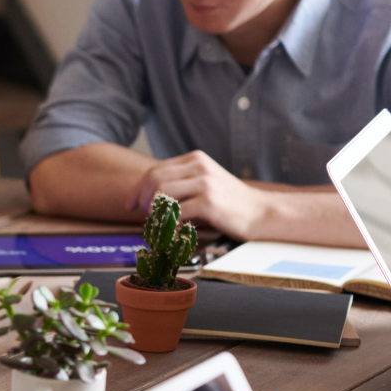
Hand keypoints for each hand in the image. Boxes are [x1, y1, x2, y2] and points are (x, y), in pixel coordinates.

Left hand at [130, 150, 269, 237]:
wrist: (261, 212)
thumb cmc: (229, 202)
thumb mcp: (204, 182)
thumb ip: (179, 183)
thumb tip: (145, 196)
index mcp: (195, 159)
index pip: (154, 171)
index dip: (137, 190)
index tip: (130, 205)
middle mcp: (199, 167)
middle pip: (153, 180)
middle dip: (142, 201)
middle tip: (144, 217)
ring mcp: (205, 184)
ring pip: (161, 195)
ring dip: (154, 213)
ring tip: (160, 224)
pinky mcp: (209, 202)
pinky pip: (176, 213)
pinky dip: (170, 225)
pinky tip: (176, 231)